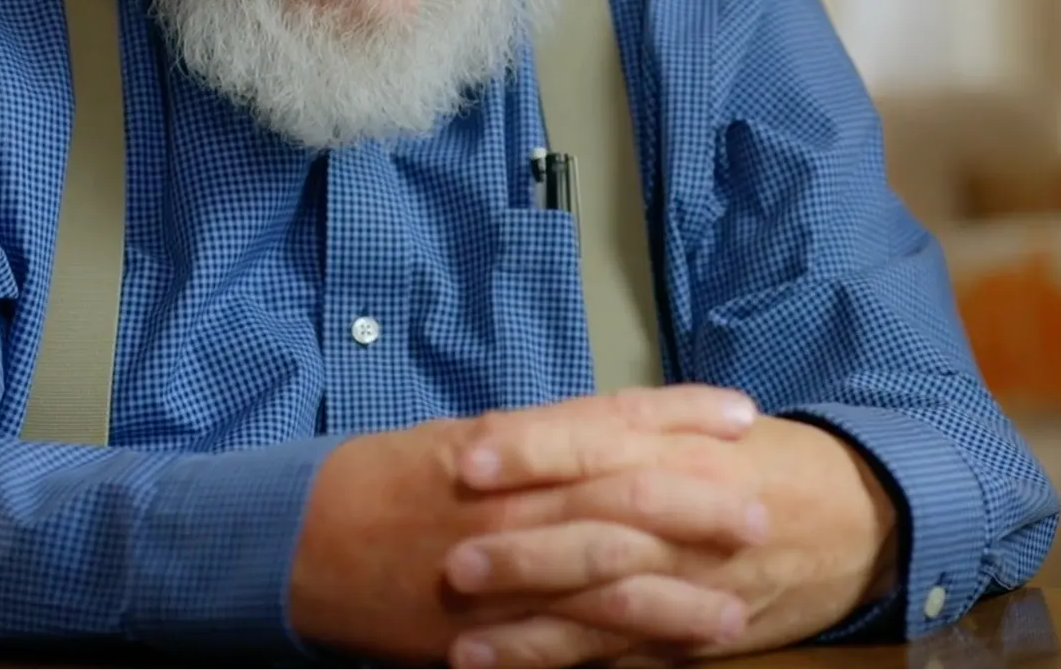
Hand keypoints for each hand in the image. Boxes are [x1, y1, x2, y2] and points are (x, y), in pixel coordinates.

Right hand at [287, 387, 762, 661]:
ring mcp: (504, 569)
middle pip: (628, 497)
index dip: (682, 415)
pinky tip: (664, 655)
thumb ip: (540, 444)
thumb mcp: (463, 440)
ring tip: (736, 607)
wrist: (299, 540)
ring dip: (679, 596)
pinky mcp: (488, 629)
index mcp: (512, 443)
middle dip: (701, 505)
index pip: (615, 419)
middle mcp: (515, 500)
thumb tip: (610, 438)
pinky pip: (566, 642)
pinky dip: (619, 649)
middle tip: (761, 513)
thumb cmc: (383, 481)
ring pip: (609, 580)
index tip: (741, 415)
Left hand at [444, 416, 900, 669]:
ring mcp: (695, 586)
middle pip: (602, 530)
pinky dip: (564, 665)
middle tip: (453, 559)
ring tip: (463, 644)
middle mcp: (691, 519)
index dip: (536, 449)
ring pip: (610, 609)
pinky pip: (626, 657)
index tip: (469, 457)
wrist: (867, 522)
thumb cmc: (773, 463)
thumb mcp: (710, 427)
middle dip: (527, 550)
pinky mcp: (697, 638)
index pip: (603, 441)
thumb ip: (631, 428)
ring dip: (534, 630)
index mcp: (689, 451)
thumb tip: (529, 427)